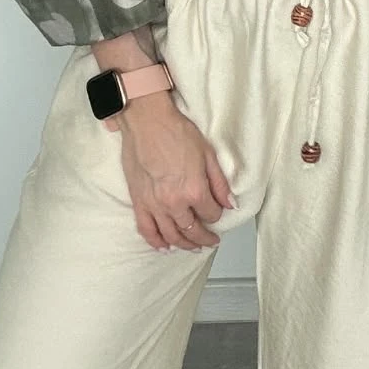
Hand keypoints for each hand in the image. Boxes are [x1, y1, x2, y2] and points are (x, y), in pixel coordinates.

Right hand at [104, 93, 235, 250]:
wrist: (146, 121)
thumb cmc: (177, 132)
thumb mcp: (207, 154)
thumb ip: (219, 183)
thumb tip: (230, 204)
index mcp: (195, 190)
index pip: (211, 214)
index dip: (217, 215)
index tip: (217, 212)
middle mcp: (175, 203)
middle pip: (192, 230)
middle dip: (204, 238)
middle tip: (210, 241)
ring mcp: (155, 205)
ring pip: (171, 235)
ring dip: (184, 244)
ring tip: (192, 246)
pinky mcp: (138, 202)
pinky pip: (147, 229)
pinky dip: (156, 241)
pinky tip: (164, 246)